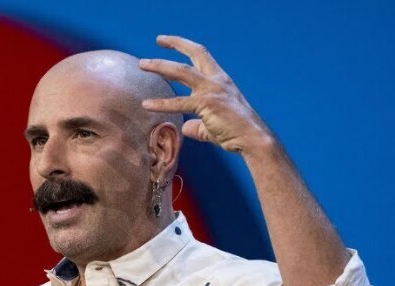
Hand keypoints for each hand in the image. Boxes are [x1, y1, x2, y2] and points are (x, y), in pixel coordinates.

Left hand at [140, 35, 274, 153]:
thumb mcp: (213, 125)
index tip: (168, 42)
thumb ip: (198, 124)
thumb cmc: (235, 132)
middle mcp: (216, 80)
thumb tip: (186, 127)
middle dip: (175, 44)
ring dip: (160, 65)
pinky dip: (161, 103)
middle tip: (158, 39)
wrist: (252, 138)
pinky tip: (146, 104)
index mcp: (220, 80)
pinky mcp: (206, 104)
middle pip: (194, 54)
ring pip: (181, 71)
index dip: (185, 46)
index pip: (201, 55)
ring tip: (142, 64)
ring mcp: (211, 90)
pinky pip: (179, 102)